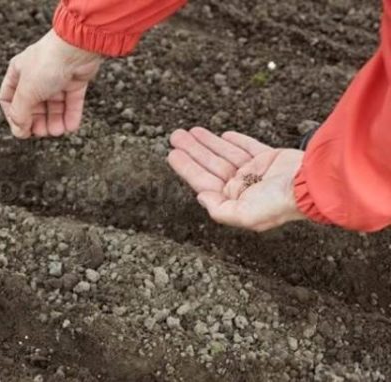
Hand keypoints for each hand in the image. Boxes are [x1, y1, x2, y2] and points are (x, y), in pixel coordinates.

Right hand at [0, 30, 102, 138]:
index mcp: (18, 73)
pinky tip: (71, 127)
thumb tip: (19, 132)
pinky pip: (71, 103)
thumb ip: (20, 114)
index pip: (9, 99)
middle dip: (37, 121)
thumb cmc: (47, 64)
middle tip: (42, 132)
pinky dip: (71, 116)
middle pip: (33, 106)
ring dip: (55, 121)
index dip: (14, 116)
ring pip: (53, 106)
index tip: (22, 129)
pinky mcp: (75, 81)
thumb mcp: (26, 92)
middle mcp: (36, 75)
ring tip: (58, 131)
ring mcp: (56, 78)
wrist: (76, 48)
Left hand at [168, 127, 305, 231]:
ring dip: (207, 142)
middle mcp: (243, 187)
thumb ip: (220, 210)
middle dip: (192, 151)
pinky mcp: (270, 158)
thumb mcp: (245, 216)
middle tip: (175, 136)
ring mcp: (257, 172)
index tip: (172, 154)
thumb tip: (200, 197)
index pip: (203, 181)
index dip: (186, 167)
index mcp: (235, 201)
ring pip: (225, 154)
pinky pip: (248, 147)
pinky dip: (235, 141)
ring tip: (190, 130)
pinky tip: (222, 135)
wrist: (312, 184)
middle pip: (211, 165)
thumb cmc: (279, 203)